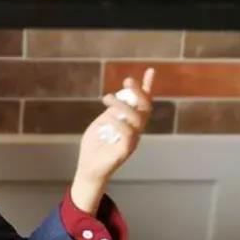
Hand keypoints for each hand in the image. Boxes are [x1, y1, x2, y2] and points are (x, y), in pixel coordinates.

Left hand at [74, 68, 154, 189]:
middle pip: (145, 108)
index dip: (147, 87)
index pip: (143, 103)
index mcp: (131, 122)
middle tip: (127, 80)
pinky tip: (108, 119)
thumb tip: (118, 98)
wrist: (88, 168)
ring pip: (137, 118)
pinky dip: (119, 123)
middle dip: (139, 92)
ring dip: (123, 105)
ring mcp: (133, 140)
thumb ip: (111, 112)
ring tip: (106, 98)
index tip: (150, 71)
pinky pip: (128, 133)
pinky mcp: (126, 150)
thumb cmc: (95, 146)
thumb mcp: (101, 123)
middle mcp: (136, 130)